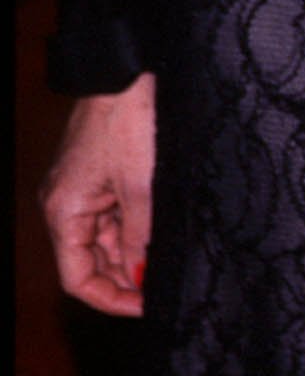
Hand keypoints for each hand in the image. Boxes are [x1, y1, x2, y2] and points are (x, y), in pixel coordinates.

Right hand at [41, 75, 156, 316]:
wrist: (128, 69)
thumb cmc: (131, 122)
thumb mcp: (142, 187)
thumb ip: (139, 238)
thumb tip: (140, 278)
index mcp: (64, 213)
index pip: (78, 280)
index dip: (112, 300)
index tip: (149, 306)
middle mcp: (65, 206)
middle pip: (90, 262)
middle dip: (124, 279)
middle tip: (164, 288)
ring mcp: (81, 190)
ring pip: (104, 240)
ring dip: (131, 254)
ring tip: (168, 262)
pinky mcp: (98, 175)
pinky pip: (113, 215)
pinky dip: (134, 229)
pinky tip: (160, 235)